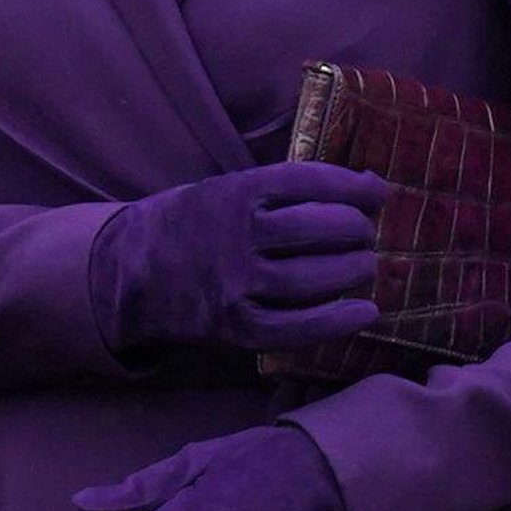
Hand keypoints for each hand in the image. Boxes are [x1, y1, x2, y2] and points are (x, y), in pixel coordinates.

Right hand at [88, 161, 386, 355]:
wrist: (131, 271)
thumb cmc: (195, 222)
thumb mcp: (230, 189)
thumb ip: (288, 190)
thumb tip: (367, 187)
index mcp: (237, 192)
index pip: (308, 182)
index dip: (352, 187)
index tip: (379, 192)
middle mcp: (237, 235)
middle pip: (316, 230)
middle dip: (355, 230)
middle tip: (366, 233)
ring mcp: (235, 284)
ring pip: (311, 279)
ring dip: (352, 272)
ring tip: (366, 265)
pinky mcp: (235, 326)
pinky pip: (296, 328)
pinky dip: (336, 321)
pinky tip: (365, 312)